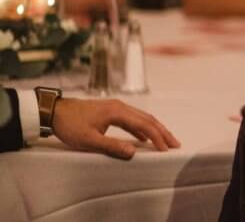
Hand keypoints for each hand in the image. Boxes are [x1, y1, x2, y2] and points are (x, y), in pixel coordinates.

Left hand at [51, 97, 180, 159]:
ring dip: (155, 128)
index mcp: (118, 112)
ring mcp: (116, 107)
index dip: (157, 137)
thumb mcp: (89, 140)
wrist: (54, 111)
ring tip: (165, 140)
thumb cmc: (70, 126)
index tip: (166, 149)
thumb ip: (112, 146)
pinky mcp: (111, 110)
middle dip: (162, 131)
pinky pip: (133, 118)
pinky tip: (143, 136)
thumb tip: (134, 152)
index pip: (144, 124)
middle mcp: (121, 106)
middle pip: (148, 118)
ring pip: (142, 117)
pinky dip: (142, 127)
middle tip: (175, 143)